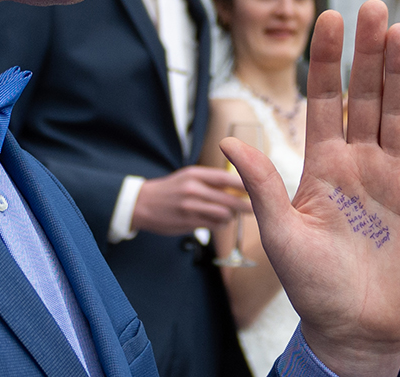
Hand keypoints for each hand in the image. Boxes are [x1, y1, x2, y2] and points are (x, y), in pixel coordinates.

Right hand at [132, 167, 251, 235]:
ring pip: (223, 214)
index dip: (245, 185)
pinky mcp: (188, 223)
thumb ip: (212, 180)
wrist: (142, 204)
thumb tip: (240, 185)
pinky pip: (213, 225)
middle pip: (229, 200)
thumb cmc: (171, 189)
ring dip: (231, 216)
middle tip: (253, 207)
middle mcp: (193, 190)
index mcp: (195, 174)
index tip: (257, 189)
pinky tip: (218, 221)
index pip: (227, 179)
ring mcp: (190, 207)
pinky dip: (220, 224)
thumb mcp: (189, 176)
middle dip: (244, 205)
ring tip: (231, 214)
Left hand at [222, 0, 399, 376]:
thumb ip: (262, 185)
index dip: (326, 59)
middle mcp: (358, 161)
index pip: (324, 99)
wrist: (355, 329)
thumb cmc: (312, 286)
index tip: (329, 16)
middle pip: (365, 95)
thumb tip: (230, 140)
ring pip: (398, 112)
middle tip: (373, 7)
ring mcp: (393, 176)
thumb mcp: (281, 234)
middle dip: (368, 52)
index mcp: (322, 165)